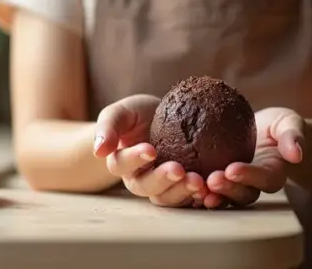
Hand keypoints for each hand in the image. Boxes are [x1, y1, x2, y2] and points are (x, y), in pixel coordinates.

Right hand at [93, 95, 208, 207]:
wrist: (160, 118)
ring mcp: (162, 187)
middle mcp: (140, 179)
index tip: (150, 149)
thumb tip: (99, 150)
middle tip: (180, 170)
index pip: (122, 164)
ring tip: (199, 182)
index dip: (135, 159)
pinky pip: (190, 199)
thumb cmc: (136, 114)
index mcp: (121, 163)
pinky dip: (201, 198)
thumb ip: (108, 127)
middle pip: (147, 187)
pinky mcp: (182, 189)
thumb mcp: (120, 113)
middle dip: (163, 180)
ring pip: (168, 198)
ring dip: (183, 192)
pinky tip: (213, 190)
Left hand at [203, 107, 304, 208]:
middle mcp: (253, 185)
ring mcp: (235, 186)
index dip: (248, 176)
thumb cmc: (279, 125)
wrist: (262, 130)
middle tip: (211, 179)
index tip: (232, 168)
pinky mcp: (219, 182)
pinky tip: (179, 179)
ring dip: (209, 194)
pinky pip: (207, 190)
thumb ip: (293, 136)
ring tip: (194, 185)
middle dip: (226, 188)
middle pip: (241, 194)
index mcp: (273, 174)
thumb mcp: (289, 124)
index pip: (263, 179)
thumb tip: (296, 153)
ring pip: (223, 197)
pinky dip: (194, 189)